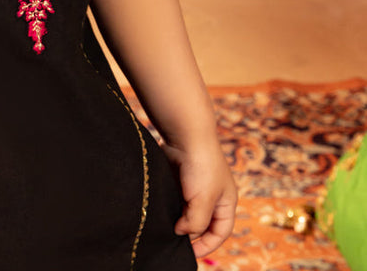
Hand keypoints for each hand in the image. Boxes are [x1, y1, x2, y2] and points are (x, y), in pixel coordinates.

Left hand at [162, 139, 237, 257]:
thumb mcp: (203, 201)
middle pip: (204, 224)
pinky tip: (161, 212)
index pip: (220, 232)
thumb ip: (195, 223)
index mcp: (226, 202)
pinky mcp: (180, 179)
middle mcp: (213, 196)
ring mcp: (195, 187)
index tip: (190, 253)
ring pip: (188, 212)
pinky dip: (170, 208)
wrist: (185, 134)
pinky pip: (175, 200)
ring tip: (166, 229)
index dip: (208, 245)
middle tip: (175, 243)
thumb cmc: (201, 166)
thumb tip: (181, 232)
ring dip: (179, 221)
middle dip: (192, 235)